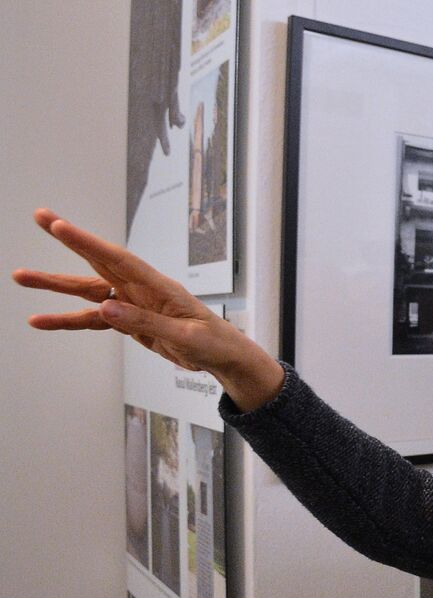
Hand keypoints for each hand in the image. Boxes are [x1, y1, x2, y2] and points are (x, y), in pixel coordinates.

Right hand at [13, 209, 283, 410]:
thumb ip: (146, 322)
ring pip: (87, 291)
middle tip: (40, 217)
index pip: (119, 260)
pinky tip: (41, 321)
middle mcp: (142, 289)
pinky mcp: (128, 321)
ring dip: (55, 284)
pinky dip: (66, 320)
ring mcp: (132, 303)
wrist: (223, 357)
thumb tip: (105, 308)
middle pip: (99, 262)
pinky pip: (92, 319)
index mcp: (160, 287)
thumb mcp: (186, 337)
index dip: (88, 243)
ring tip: (20, 276)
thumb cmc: (214, 342)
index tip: (60, 226)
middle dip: (70, 240)